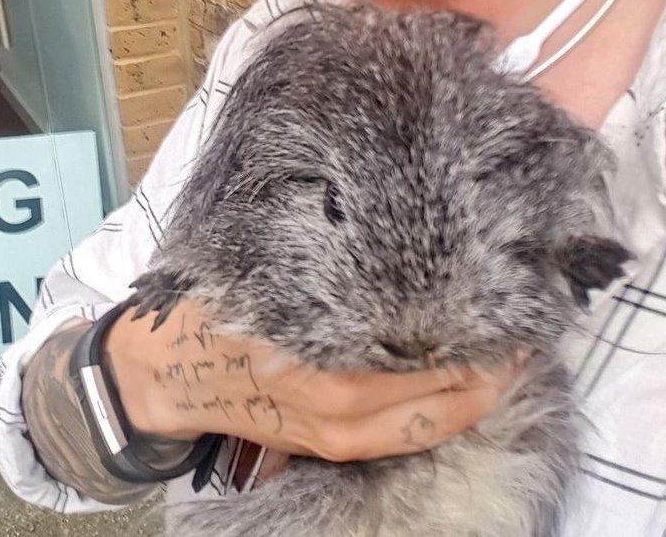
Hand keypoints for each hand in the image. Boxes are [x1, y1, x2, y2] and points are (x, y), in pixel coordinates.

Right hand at [105, 299, 525, 461]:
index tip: (507, 301)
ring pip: (432, 426)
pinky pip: (405, 437)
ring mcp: (339, 435)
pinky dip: (440, 414)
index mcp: (329, 365)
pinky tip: (455, 387)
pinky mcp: (331, 446)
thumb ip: (332, 270)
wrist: (166, 373)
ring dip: (473, 397)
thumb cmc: (213, 312)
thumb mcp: (268, 276)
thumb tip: (397, 241)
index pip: (430, 354)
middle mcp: (343, 408)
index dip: (477, 332)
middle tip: (521, 332)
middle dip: (490, 368)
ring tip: (502, 362)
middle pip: (443, 397)